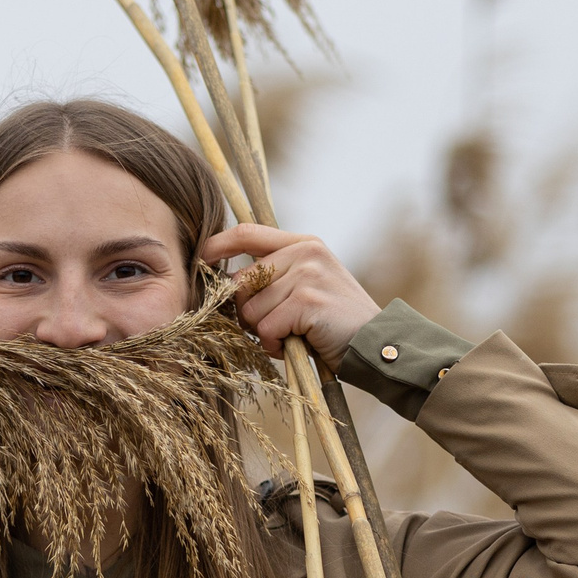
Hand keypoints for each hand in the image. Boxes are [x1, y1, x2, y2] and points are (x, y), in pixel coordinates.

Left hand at [200, 224, 380, 372]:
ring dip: (265, 333)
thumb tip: (227, 282)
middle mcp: (304, 253)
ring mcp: (306, 275)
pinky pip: (266, 328)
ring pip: (251, 310)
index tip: (202, 259)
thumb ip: (277, 275)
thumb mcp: (310, 284)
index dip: (218, 244)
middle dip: (247, 313)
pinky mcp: (307, 301)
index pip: (248, 232)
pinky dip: (275, 345)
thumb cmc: (335, 321)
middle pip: (241, 282)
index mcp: (303, 243)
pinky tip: (297, 344)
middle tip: (275, 328)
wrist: (376, 343)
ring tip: (293, 336)